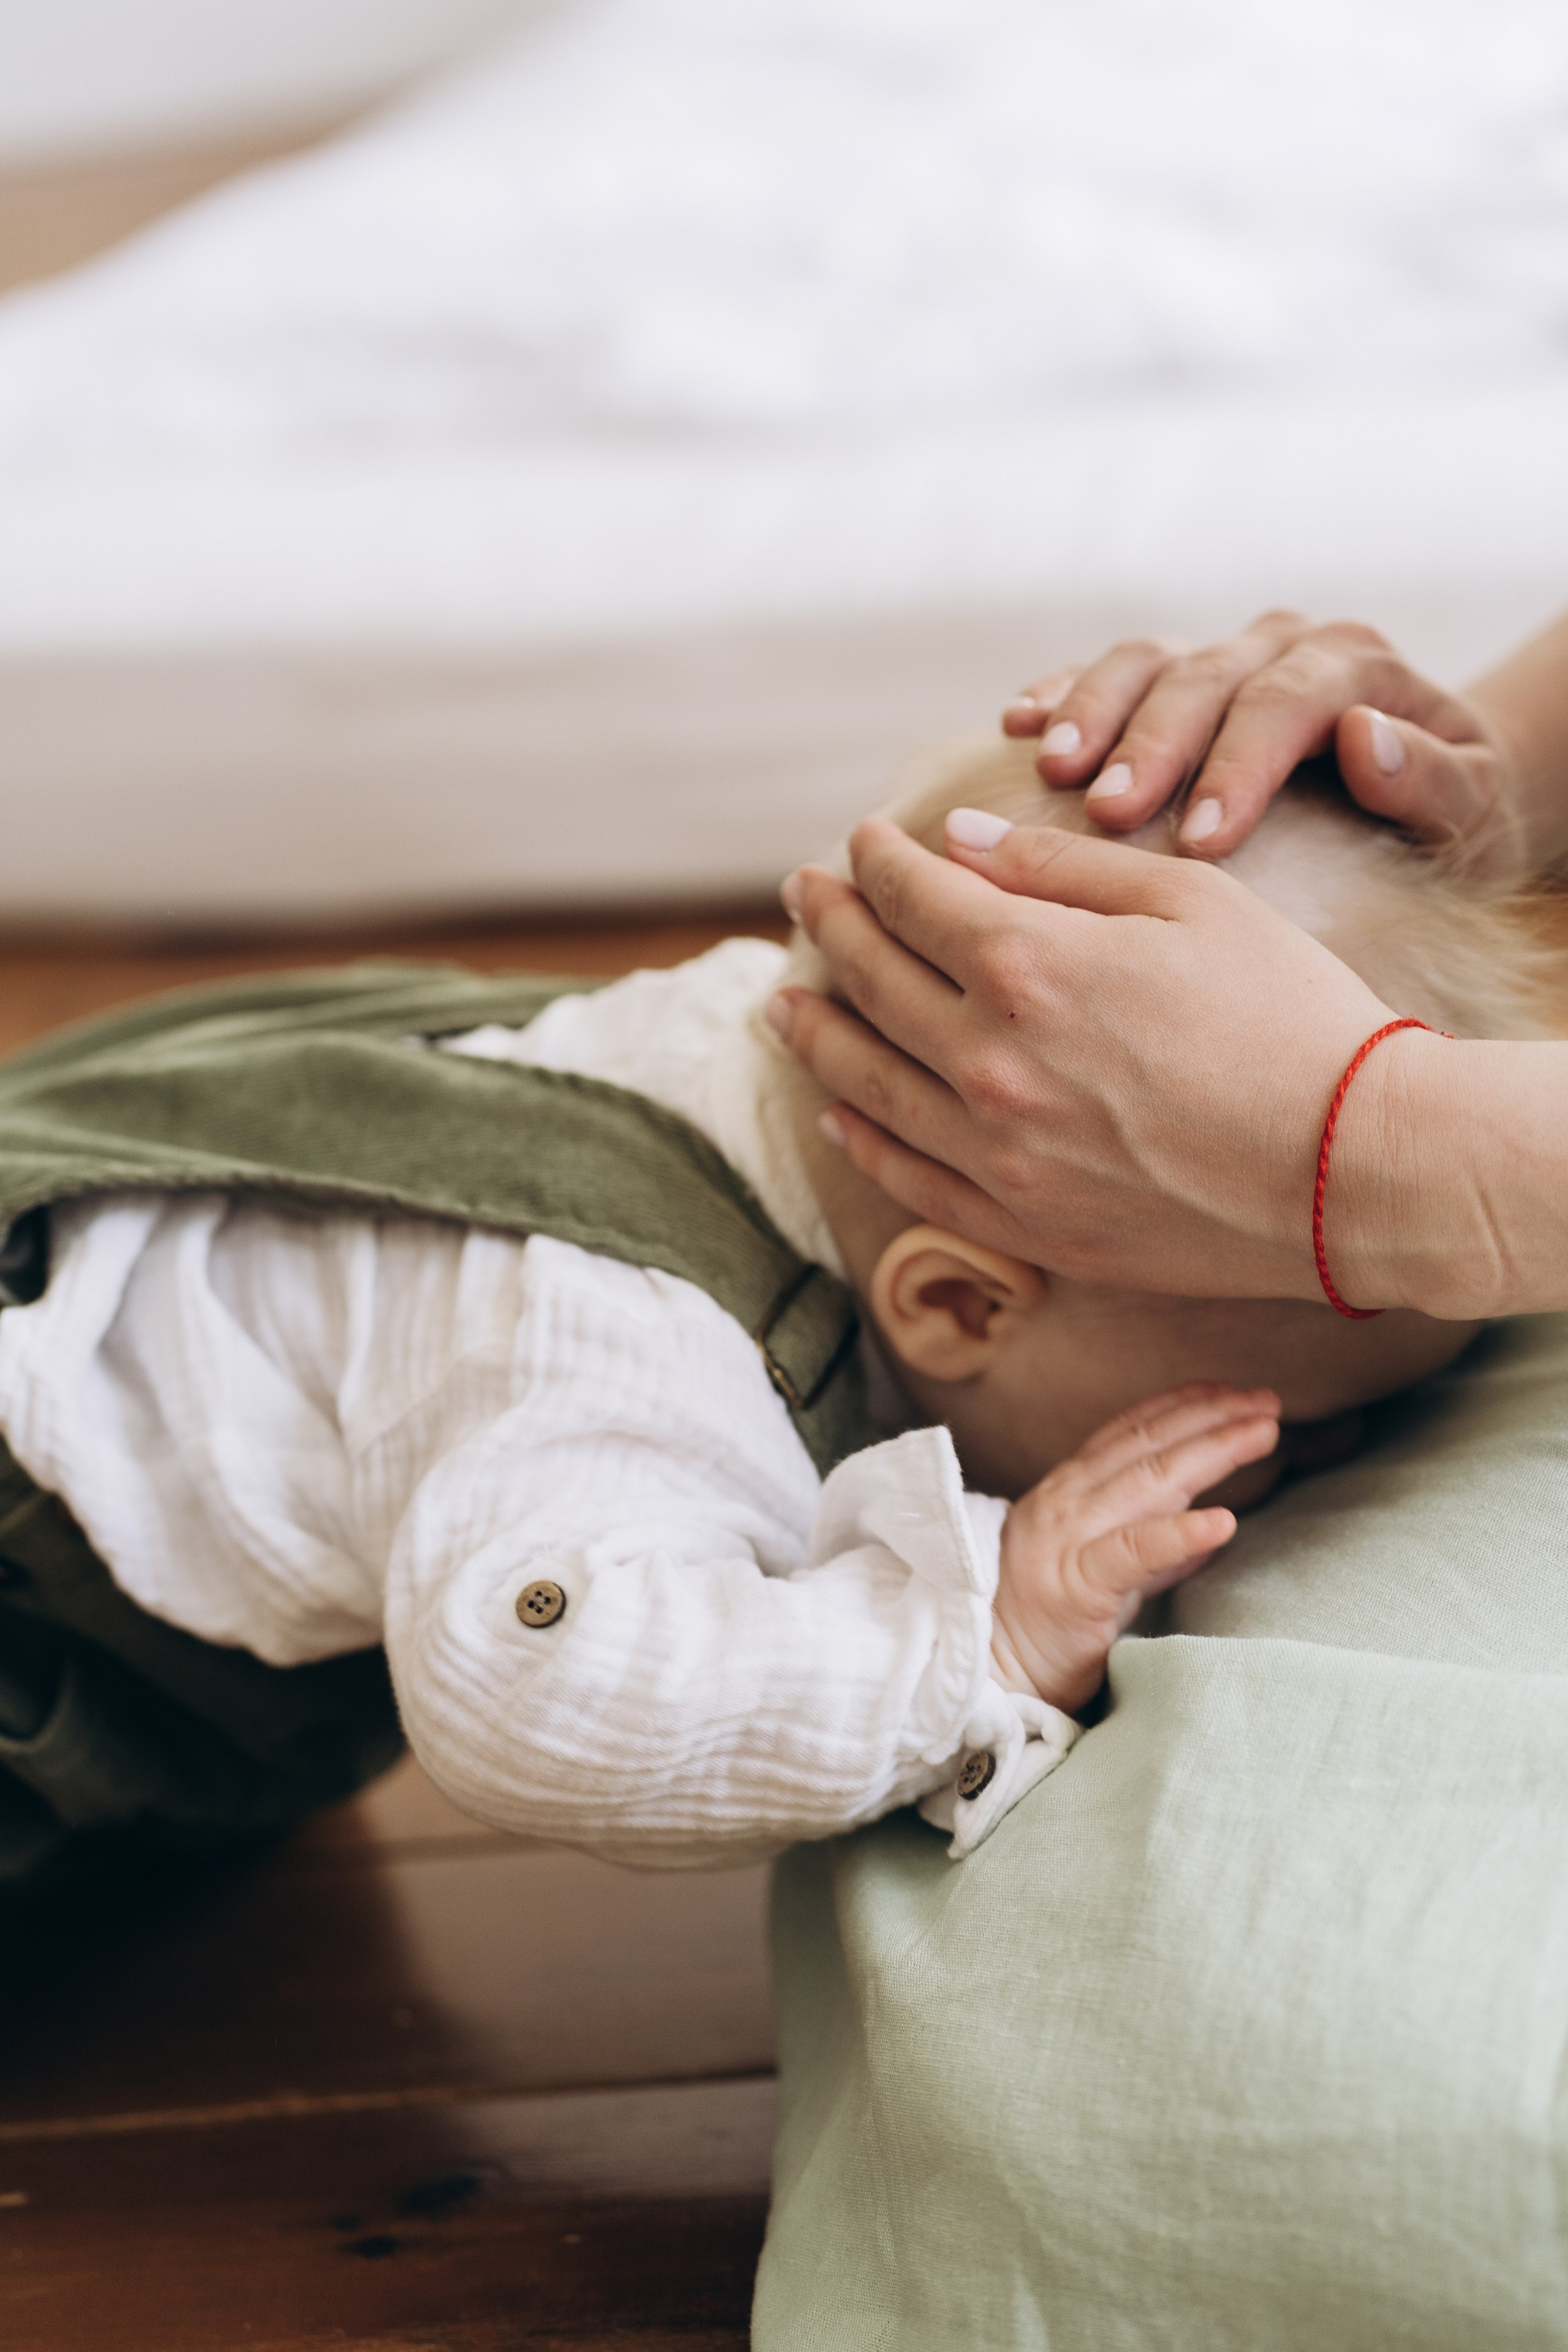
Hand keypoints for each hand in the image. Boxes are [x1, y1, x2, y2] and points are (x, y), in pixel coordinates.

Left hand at [774, 815, 1403, 1302]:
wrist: (1353, 1170)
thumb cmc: (1291, 1017)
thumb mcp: (1191, 901)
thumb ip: (1060, 868)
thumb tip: (959, 843)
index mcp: (1028, 965)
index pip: (914, 897)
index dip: (876, 861)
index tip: (860, 842)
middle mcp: (989, 1061)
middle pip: (874, 980)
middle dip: (832, 925)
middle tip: (803, 895)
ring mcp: (997, 1154)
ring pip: (868, 1082)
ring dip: (817, 1032)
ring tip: (785, 1003)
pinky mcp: (1023, 1223)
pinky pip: (908, 1177)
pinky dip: (860, 1136)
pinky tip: (836, 1111)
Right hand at [991, 1383, 1279, 1711]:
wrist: (991, 1672)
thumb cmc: (1048, 1624)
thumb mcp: (1103, 1568)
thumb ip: (1152, 1543)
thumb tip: (1211, 1523)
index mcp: (1068, 1491)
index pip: (1131, 1431)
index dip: (1184, 1405)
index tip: (1233, 1390)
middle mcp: (1065, 1501)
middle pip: (1149, 1445)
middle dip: (1213, 1417)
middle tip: (1267, 1402)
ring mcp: (1068, 1539)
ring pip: (1149, 1481)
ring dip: (1212, 1451)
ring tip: (1261, 1434)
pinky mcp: (1077, 1587)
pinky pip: (1134, 1552)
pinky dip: (1181, 1534)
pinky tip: (1223, 1521)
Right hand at [1001, 610, 1531, 877]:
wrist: (1420, 789)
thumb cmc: (1441, 819)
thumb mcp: (1468, 811)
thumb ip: (1429, 777)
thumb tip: (1362, 736)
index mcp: (1354, 666)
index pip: (1290, 700)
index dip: (1241, 764)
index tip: (1204, 839)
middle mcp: (1281, 644)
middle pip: (1206, 676)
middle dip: (1153, 742)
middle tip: (1110, 811)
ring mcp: (1218, 655)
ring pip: (1144, 662)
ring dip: (1091, 711)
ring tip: (1051, 767)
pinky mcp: (1167, 679)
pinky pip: (1105, 673)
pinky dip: (1061, 693)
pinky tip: (1016, 726)